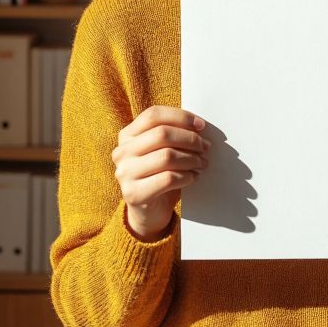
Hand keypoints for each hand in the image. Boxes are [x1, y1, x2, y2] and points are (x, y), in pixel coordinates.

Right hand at [112, 105, 210, 241]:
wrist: (148, 211)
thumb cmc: (159, 175)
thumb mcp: (161, 150)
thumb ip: (173, 134)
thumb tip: (199, 126)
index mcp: (127, 135)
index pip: (154, 115)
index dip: (180, 117)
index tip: (201, 125)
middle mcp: (121, 152)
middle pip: (162, 134)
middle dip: (190, 139)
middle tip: (206, 147)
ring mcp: (125, 173)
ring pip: (167, 156)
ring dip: (192, 159)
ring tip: (202, 163)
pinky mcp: (133, 194)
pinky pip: (168, 179)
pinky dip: (187, 176)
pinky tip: (193, 177)